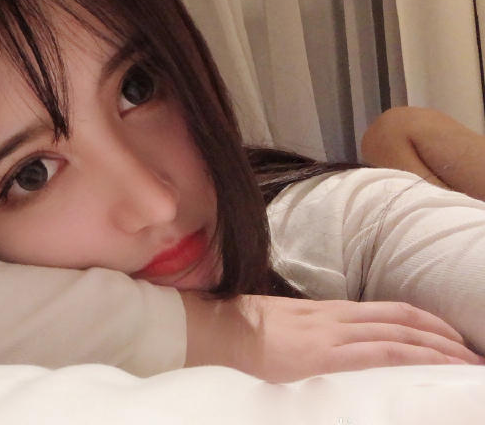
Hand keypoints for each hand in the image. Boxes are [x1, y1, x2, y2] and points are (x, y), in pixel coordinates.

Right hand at [181, 292, 482, 382]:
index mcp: (327, 311)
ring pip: (399, 333)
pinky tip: (432, 366)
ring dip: (439, 348)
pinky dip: (413, 356)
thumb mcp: (282, 330)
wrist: (217, 329)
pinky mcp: (325, 352)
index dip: (425, 322)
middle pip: (403, 319)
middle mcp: (336, 316)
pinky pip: (380, 351)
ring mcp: (332, 333)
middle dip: (443, 336)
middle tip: (473, 355)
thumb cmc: (240, 333)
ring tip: (466, 364)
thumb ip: (310, 337)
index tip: (450, 338)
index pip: (389, 311)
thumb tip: (326, 353)